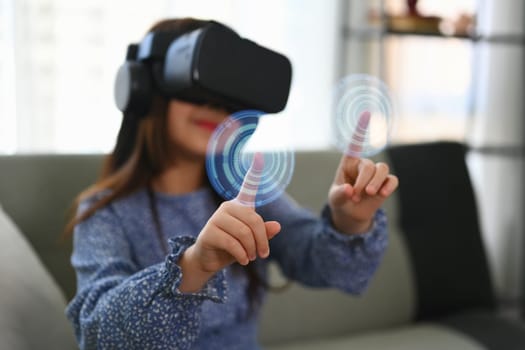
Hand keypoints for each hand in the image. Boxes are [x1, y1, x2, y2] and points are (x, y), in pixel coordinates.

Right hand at [179, 153, 280, 291]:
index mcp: (240, 206)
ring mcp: (216, 218)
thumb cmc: (233, 247)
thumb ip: (264, 233)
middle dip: (262, 240)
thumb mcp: (252, 241)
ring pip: (244, 233)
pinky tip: (244, 260)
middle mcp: (227, 207)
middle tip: (263, 254)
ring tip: (251, 257)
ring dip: (252, 249)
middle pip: (254, 220)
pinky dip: (242, 254)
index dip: (255, 171)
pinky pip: (232, 243)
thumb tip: (277, 226)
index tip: (259, 155)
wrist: (209, 260)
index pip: (248, 186)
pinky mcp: (209, 232)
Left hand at [328, 111, 397, 233]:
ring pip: (382, 169)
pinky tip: (382, 194)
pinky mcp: (385, 184)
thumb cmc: (341, 200)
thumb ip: (340, 194)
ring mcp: (376, 174)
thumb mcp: (335, 198)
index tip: (367, 113)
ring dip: (375, 183)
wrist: (351, 214)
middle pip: (369, 165)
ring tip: (368, 195)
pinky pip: (393, 180)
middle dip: (363, 182)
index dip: (361, 129)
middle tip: (355, 196)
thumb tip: (350, 190)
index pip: (355, 144)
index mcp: (348, 163)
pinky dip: (388, 186)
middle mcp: (363, 165)